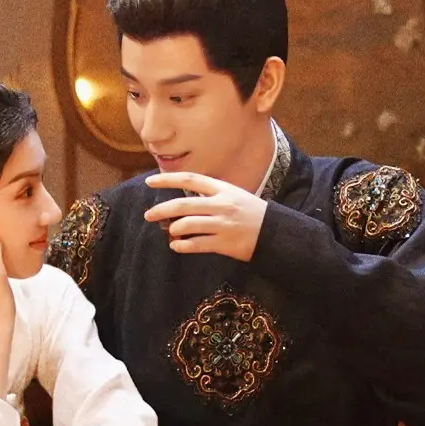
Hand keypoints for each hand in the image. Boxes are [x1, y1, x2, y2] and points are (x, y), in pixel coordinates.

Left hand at [143, 172, 267, 261]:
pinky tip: (176, 246)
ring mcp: (223, 224)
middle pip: (183, 205)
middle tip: (148, 215)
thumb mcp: (234, 195)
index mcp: (223, 189)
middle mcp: (222, 205)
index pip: (190, 180)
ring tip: (171, 232)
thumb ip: (211, 196)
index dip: (168, 180)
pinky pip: (196, 244)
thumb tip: (182, 202)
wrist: (275, 233)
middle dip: (161, 210)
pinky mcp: (224, 244)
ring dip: (173, 229)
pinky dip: (182, 246)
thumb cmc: (251, 213)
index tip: (149, 182)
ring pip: (187, 225)